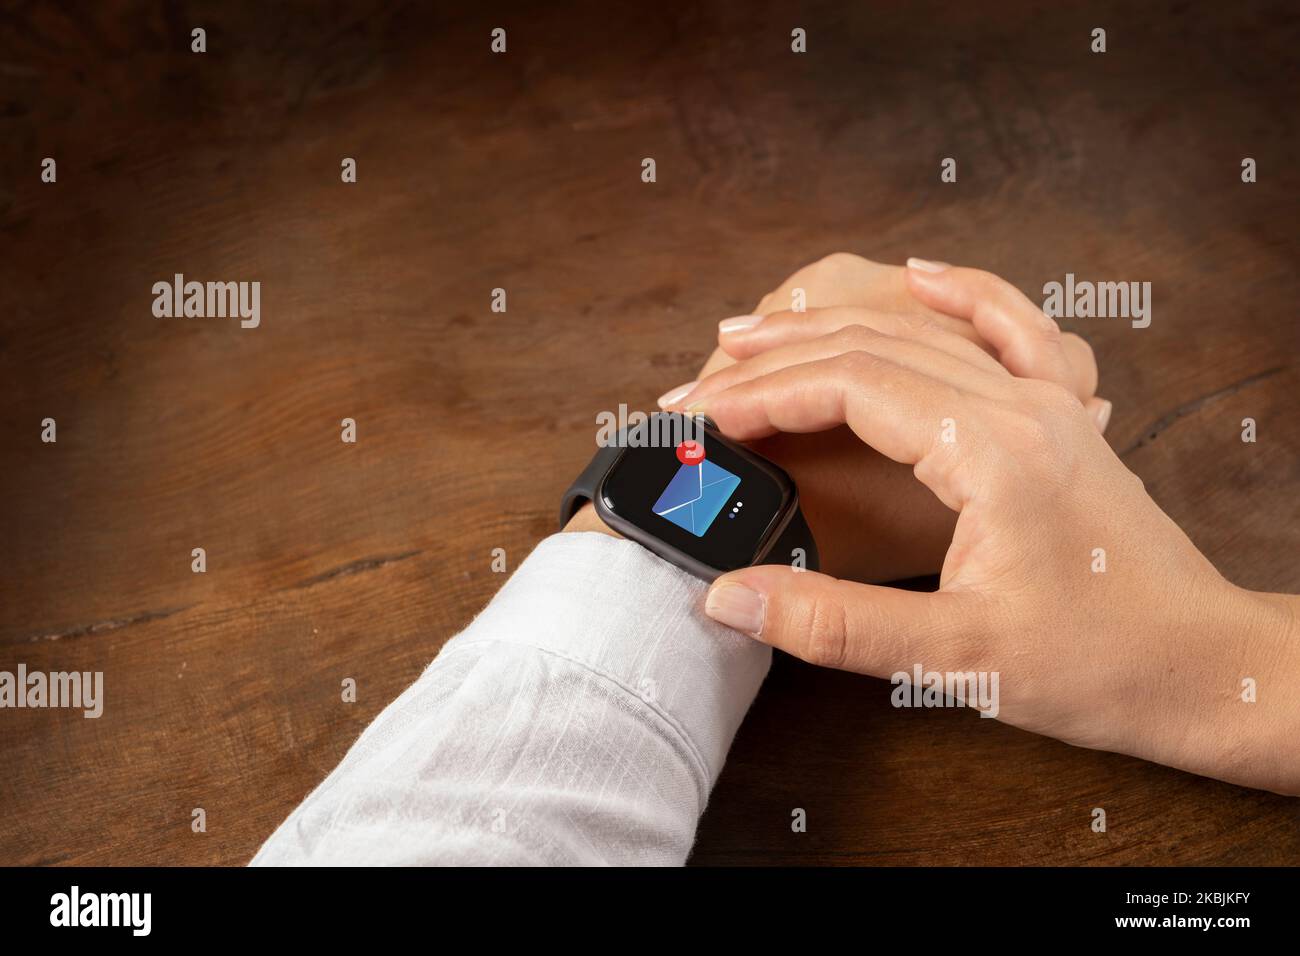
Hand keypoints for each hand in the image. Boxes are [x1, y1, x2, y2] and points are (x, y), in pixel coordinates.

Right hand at [682, 313, 1299, 793]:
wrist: (1206, 667)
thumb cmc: (1100, 665)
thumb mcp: (955, 657)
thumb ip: (833, 622)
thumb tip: (730, 596)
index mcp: (991, 451)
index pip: (849, 386)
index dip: (760, 398)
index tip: (699, 420)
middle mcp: (1021, 407)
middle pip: (873, 349)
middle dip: (774, 362)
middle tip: (698, 385)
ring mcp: (1048, 404)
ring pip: (923, 335)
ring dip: (833, 330)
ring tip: (756, 335)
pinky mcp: (1063, 420)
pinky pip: (1011, 329)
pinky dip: (961, 294)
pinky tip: (921, 276)